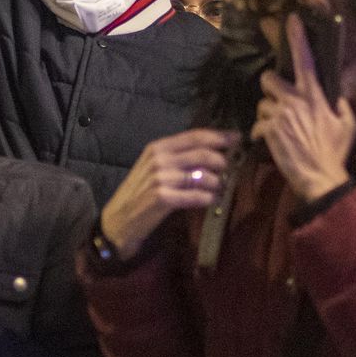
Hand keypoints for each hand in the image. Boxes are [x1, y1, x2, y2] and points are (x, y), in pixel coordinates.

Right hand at [99, 128, 239, 259]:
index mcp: (158, 147)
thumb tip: (214, 151)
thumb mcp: (155, 168)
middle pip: (203, 154)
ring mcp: (160, 178)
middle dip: (222, 162)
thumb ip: (178, 157)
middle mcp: (159, 159)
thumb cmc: (140, 193)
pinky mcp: (162, 198)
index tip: (237, 138)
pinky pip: (197, 196)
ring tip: (217, 189)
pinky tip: (210, 201)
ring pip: (203, 176)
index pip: (195, 136)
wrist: (118, 220)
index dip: (219, 136)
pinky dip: (208, 199)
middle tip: (227, 171)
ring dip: (217, 183)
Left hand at [252, 14, 355, 203]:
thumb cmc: (336, 152)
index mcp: (314, 95)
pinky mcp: (268, 130)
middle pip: (268, 78)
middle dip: (270, 87)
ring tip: (279, 129)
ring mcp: (279, 114)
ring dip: (267, 115)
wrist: (319, 177)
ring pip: (262, 104)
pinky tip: (270, 142)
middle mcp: (294, 100)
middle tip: (277, 100)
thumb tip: (338, 98)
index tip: (292, 19)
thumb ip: (342, 107)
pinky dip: (261, 133)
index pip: (305, 59)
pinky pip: (257, 125)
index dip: (297, 37)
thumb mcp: (348, 126)